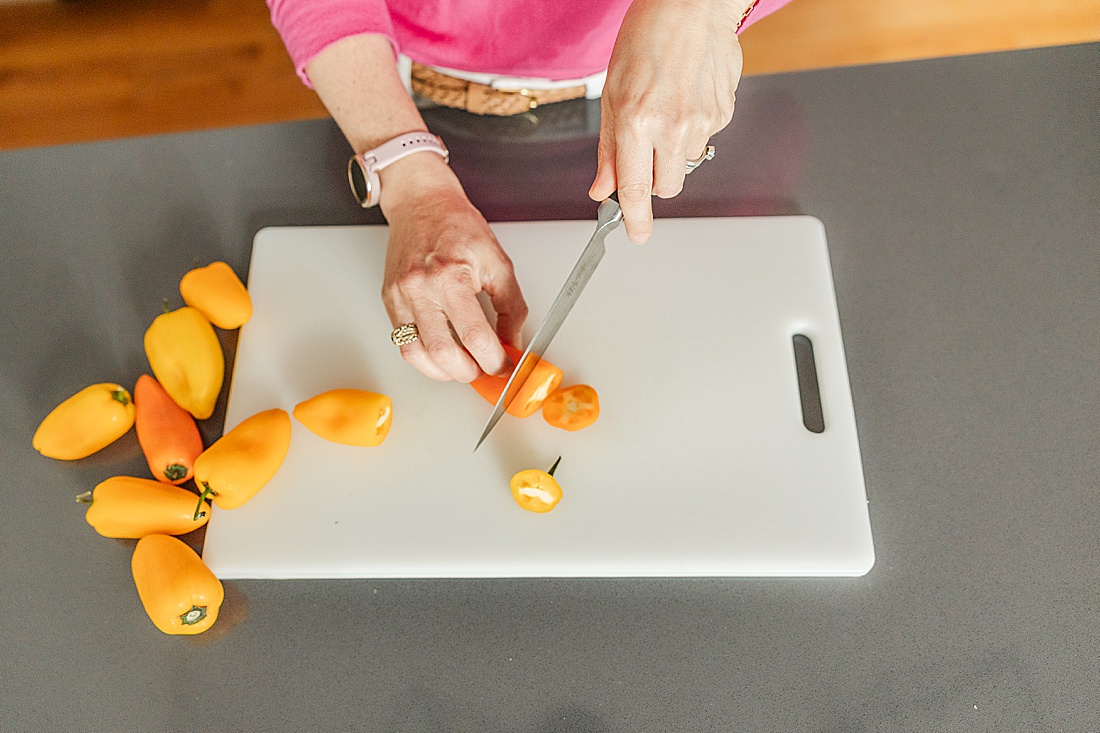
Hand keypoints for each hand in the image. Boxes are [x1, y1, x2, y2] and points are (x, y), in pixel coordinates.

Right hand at [380, 154, 527, 381]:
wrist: (421, 202)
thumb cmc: (458, 225)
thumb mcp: (498, 262)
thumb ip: (511, 307)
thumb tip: (513, 342)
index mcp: (452, 276)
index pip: (475, 335)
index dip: (494, 360)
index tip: (504, 365)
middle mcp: (421, 288)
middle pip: (443, 353)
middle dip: (469, 372)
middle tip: (484, 369)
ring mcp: (400, 296)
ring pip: (417, 355)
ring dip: (443, 372)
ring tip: (463, 367)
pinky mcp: (389, 300)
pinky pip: (403, 343)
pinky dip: (425, 357)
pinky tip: (442, 354)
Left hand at [590, 0, 745, 242]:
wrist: (690, 6)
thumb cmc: (646, 38)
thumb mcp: (612, 94)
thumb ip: (608, 149)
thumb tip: (602, 189)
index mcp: (637, 121)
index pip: (635, 189)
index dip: (635, 219)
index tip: (636, 235)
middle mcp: (672, 126)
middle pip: (666, 188)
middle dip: (654, 180)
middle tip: (645, 150)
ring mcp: (703, 122)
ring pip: (686, 164)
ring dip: (674, 151)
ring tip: (667, 111)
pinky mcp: (724, 114)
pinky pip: (705, 139)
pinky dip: (693, 128)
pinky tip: (686, 98)